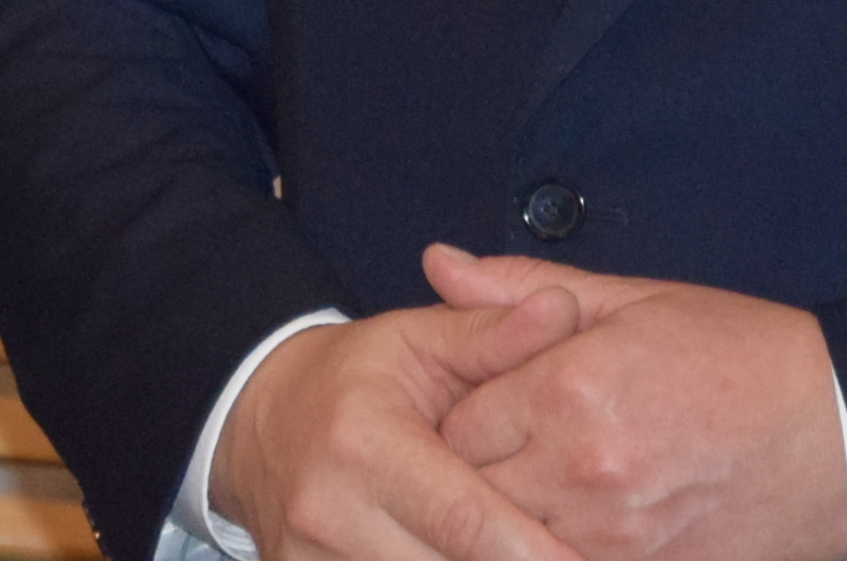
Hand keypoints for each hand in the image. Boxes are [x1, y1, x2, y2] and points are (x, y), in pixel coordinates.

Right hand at [210, 294, 589, 560]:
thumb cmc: (353, 381)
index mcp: (364, 443)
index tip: (587, 559)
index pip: (466, 521)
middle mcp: (330, 513)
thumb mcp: (417, 341)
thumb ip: (492, 336)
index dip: (537, 553)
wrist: (259, 423)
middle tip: (573, 555)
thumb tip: (561, 310)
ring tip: (519, 551)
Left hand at [421, 247, 844, 560]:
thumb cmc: (744, 357)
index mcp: (569, 390)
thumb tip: (439, 265)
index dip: (453, 419)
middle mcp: (583, 470)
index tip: (469, 411)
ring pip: (513, 540)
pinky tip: (573, 521)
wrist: (846, 438)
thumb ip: (522, 292)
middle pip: (473, 492)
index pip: (454, 424)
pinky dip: (557, 547)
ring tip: (533, 487)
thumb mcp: (635, 300)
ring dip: (511, 517)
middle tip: (488, 456)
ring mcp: (617, 537)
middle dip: (470, 474)